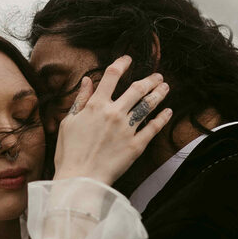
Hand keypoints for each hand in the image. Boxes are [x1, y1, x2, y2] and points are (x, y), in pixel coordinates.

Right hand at [52, 56, 171, 186]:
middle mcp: (114, 113)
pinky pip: (153, 128)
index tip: (128, 59)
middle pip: (137, 89)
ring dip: (159, 94)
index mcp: (96, 105)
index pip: (112, 75)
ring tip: (165, 88)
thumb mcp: (69, 122)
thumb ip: (81, 100)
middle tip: (157, 76)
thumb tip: (88, 80)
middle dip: (150, 79)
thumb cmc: (69, 153)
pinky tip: (168, 111)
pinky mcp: (136, 146)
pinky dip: (162, 118)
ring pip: (148, 105)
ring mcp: (127, 129)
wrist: (80, 179)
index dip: (122, 63)